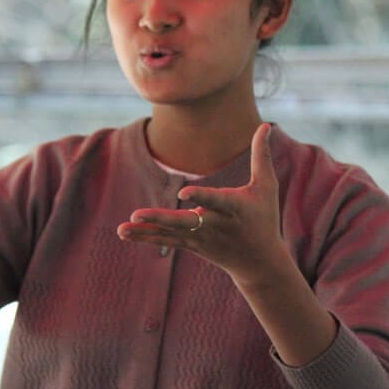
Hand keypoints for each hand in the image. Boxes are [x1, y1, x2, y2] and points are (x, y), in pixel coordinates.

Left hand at [117, 123, 285, 285]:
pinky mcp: (191, 244)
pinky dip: (145, 236)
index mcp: (234, 208)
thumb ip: (261, 155)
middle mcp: (215, 224)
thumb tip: (265, 125)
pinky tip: (124, 232)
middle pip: (185, 222)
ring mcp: (201, 237)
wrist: (260, 263)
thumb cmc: (264, 217)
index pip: (216, 200)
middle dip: (161, 219)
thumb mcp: (267, 186)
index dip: (201, 196)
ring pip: (170, 233)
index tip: (184, 193)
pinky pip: (166, 240)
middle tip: (137, 213)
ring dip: (145, 231)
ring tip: (122, 228)